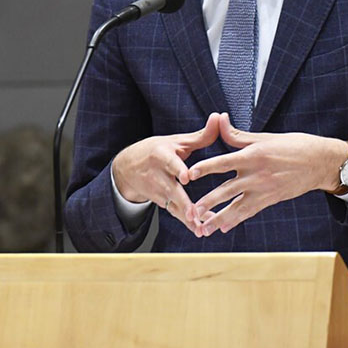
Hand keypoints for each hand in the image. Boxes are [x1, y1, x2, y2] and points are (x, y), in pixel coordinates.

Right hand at [112, 112, 220, 236]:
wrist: (127, 167)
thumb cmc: (158, 150)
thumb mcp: (177, 141)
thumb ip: (201, 135)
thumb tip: (219, 117)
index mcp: (161, 155)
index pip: (170, 163)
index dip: (177, 170)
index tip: (185, 178)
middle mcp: (157, 175)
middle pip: (171, 190)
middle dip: (183, 203)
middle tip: (194, 214)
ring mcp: (157, 191)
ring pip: (174, 206)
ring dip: (188, 218)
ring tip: (201, 229)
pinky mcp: (160, 202)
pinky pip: (176, 213)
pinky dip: (188, 222)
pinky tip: (201, 230)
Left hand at [183, 113, 347, 235]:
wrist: (319, 162)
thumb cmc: (293, 145)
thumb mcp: (264, 137)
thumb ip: (237, 134)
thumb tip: (219, 119)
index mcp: (253, 155)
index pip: (223, 162)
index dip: (206, 168)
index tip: (190, 174)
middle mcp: (256, 175)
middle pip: (226, 190)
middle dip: (208, 202)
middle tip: (191, 211)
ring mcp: (263, 190)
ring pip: (236, 206)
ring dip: (219, 218)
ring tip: (203, 227)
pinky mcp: (270, 199)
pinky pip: (249, 212)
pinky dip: (236, 220)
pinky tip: (224, 227)